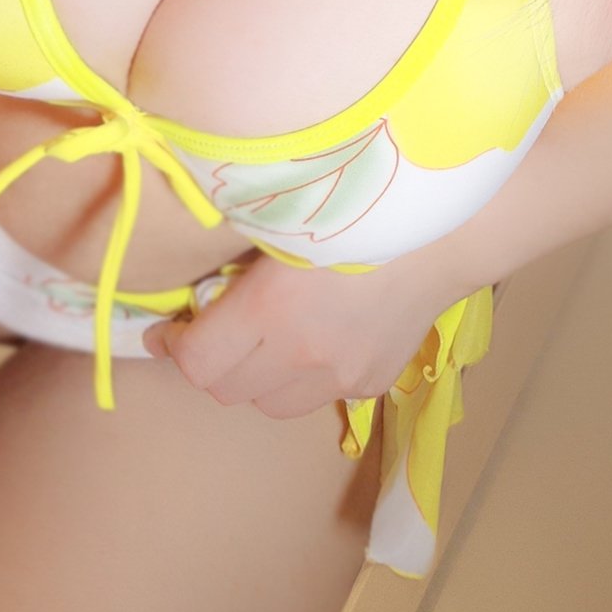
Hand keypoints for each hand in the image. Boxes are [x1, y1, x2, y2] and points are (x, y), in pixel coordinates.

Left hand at [139, 246, 463, 419]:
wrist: (443, 228)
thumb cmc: (355, 207)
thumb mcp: (283, 223)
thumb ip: (238, 262)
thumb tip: (197, 288)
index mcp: (273, 312)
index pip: (198, 363)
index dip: (173, 347)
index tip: (168, 328)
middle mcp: (304, 356)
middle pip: (228, 391)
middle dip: (211, 362)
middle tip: (213, 329)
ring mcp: (341, 378)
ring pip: (270, 405)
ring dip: (256, 378)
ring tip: (266, 339)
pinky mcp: (371, 383)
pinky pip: (317, 395)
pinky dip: (302, 377)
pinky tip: (318, 337)